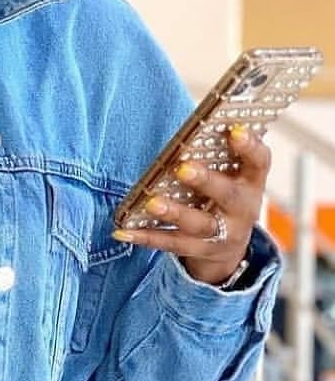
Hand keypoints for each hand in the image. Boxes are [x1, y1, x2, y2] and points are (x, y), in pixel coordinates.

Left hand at [111, 123, 269, 285]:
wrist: (229, 248)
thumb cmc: (224, 197)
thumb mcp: (232, 177)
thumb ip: (218, 156)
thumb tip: (189, 132)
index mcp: (251, 182)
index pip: (259, 162)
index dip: (250, 146)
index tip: (234, 130)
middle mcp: (242, 209)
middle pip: (228, 195)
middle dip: (205, 181)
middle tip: (183, 168)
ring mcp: (222, 233)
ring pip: (198, 224)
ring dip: (174, 212)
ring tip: (151, 202)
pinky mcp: (199, 250)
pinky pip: (170, 244)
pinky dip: (145, 237)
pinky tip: (122, 231)